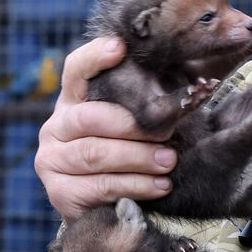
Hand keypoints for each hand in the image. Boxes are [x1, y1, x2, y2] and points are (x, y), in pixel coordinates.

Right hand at [34, 36, 177, 221]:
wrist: (104, 204)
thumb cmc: (128, 151)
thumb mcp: (135, 121)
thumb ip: (150, 99)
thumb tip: (198, 75)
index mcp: (73, 100)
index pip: (76, 69)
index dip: (95, 57)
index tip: (120, 48)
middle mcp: (56, 126)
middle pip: (91, 117)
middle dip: (134, 126)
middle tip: (168, 133)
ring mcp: (52, 160)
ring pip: (95, 153)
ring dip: (138, 158)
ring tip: (169, 161)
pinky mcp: (60, 192)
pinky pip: (99, 186)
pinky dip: (134, 185)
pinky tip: (160, 186)